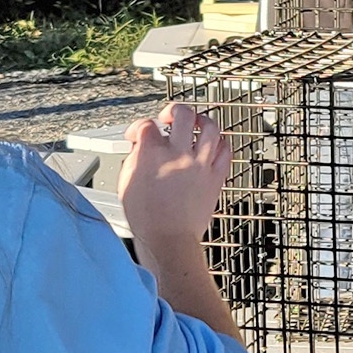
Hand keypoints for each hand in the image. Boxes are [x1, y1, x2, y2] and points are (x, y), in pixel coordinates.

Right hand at [119, 104, 230, 263]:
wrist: (169, 241)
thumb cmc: (147, 220)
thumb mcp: (126, 184)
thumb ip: (135, 159)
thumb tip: (141, 148)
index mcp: (151, 155)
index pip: (146, 125)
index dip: (138, 127)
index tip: (138, 134)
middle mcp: (178, 155)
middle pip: (182, 114)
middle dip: (173, 110)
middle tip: (168, 118)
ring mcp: (200, 164)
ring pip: (210, 127)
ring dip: (200, 121)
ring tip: (194, 124)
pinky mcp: (215, 177)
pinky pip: (225, 150)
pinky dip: (219, 143)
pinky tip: (212, 145)